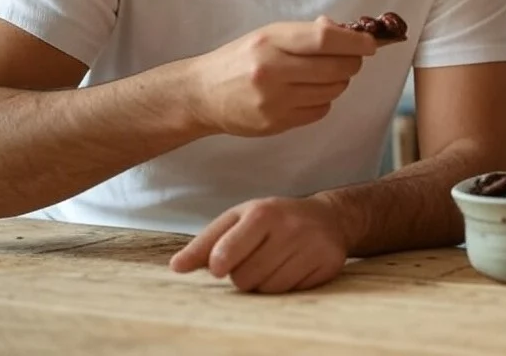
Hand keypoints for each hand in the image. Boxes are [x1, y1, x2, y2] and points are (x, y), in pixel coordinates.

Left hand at [169, 196, 348, 292]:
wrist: (328, 217)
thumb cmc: (274, 219)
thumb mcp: (238, 220)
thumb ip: (206, 243)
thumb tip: (176, 267)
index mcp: (262, 212)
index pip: (226, 252)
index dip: (219, 264)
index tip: (219, 267)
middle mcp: (290, 227)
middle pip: (245, 278)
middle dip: (244, 274)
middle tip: (257, 257)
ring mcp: (311, 245)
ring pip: (268, 289)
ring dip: (264, 282)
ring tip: (275, 262)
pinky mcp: (327, 263)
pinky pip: (291, 293)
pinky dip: (286, 286)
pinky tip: (292, 267)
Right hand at [186, 16, 376, 135]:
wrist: (202, 93)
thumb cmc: (240, 59)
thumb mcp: (268, 35)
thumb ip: (305, 33)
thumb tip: (344, 31)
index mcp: (270, 41)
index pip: (325, 39)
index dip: (355, 42)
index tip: (370, 44)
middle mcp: (272, 70)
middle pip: (335, 67)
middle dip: (352, 63)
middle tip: (351, 59)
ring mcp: (274, 100)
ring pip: (332, 91)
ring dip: (338, 82)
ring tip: (323, 75)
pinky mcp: (275, 124)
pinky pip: (320, 111)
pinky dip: (323, 101)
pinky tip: (308, 93)